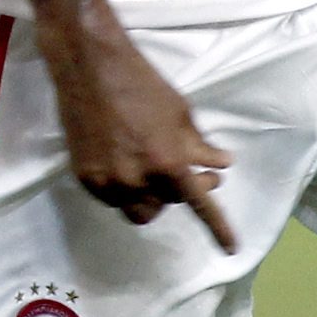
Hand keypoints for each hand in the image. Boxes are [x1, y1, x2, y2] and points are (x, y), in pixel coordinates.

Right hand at [46, 8, 234, 247]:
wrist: (89, 67)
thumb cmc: (142, 84)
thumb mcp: (180, 112)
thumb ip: (199, 145)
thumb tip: (221, 164)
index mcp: (167, 162)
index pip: (199, 205)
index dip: (218, 229)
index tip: (231, 250)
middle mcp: (138, 180)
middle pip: (166, 206)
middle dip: (180, 191)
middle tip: (191, 173)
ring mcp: (108, 182)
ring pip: (137, 209)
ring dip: (151, 196)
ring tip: (152, 169)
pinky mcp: (85, 178)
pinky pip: (112, 199)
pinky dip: (125, 188)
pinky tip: (125, 162)